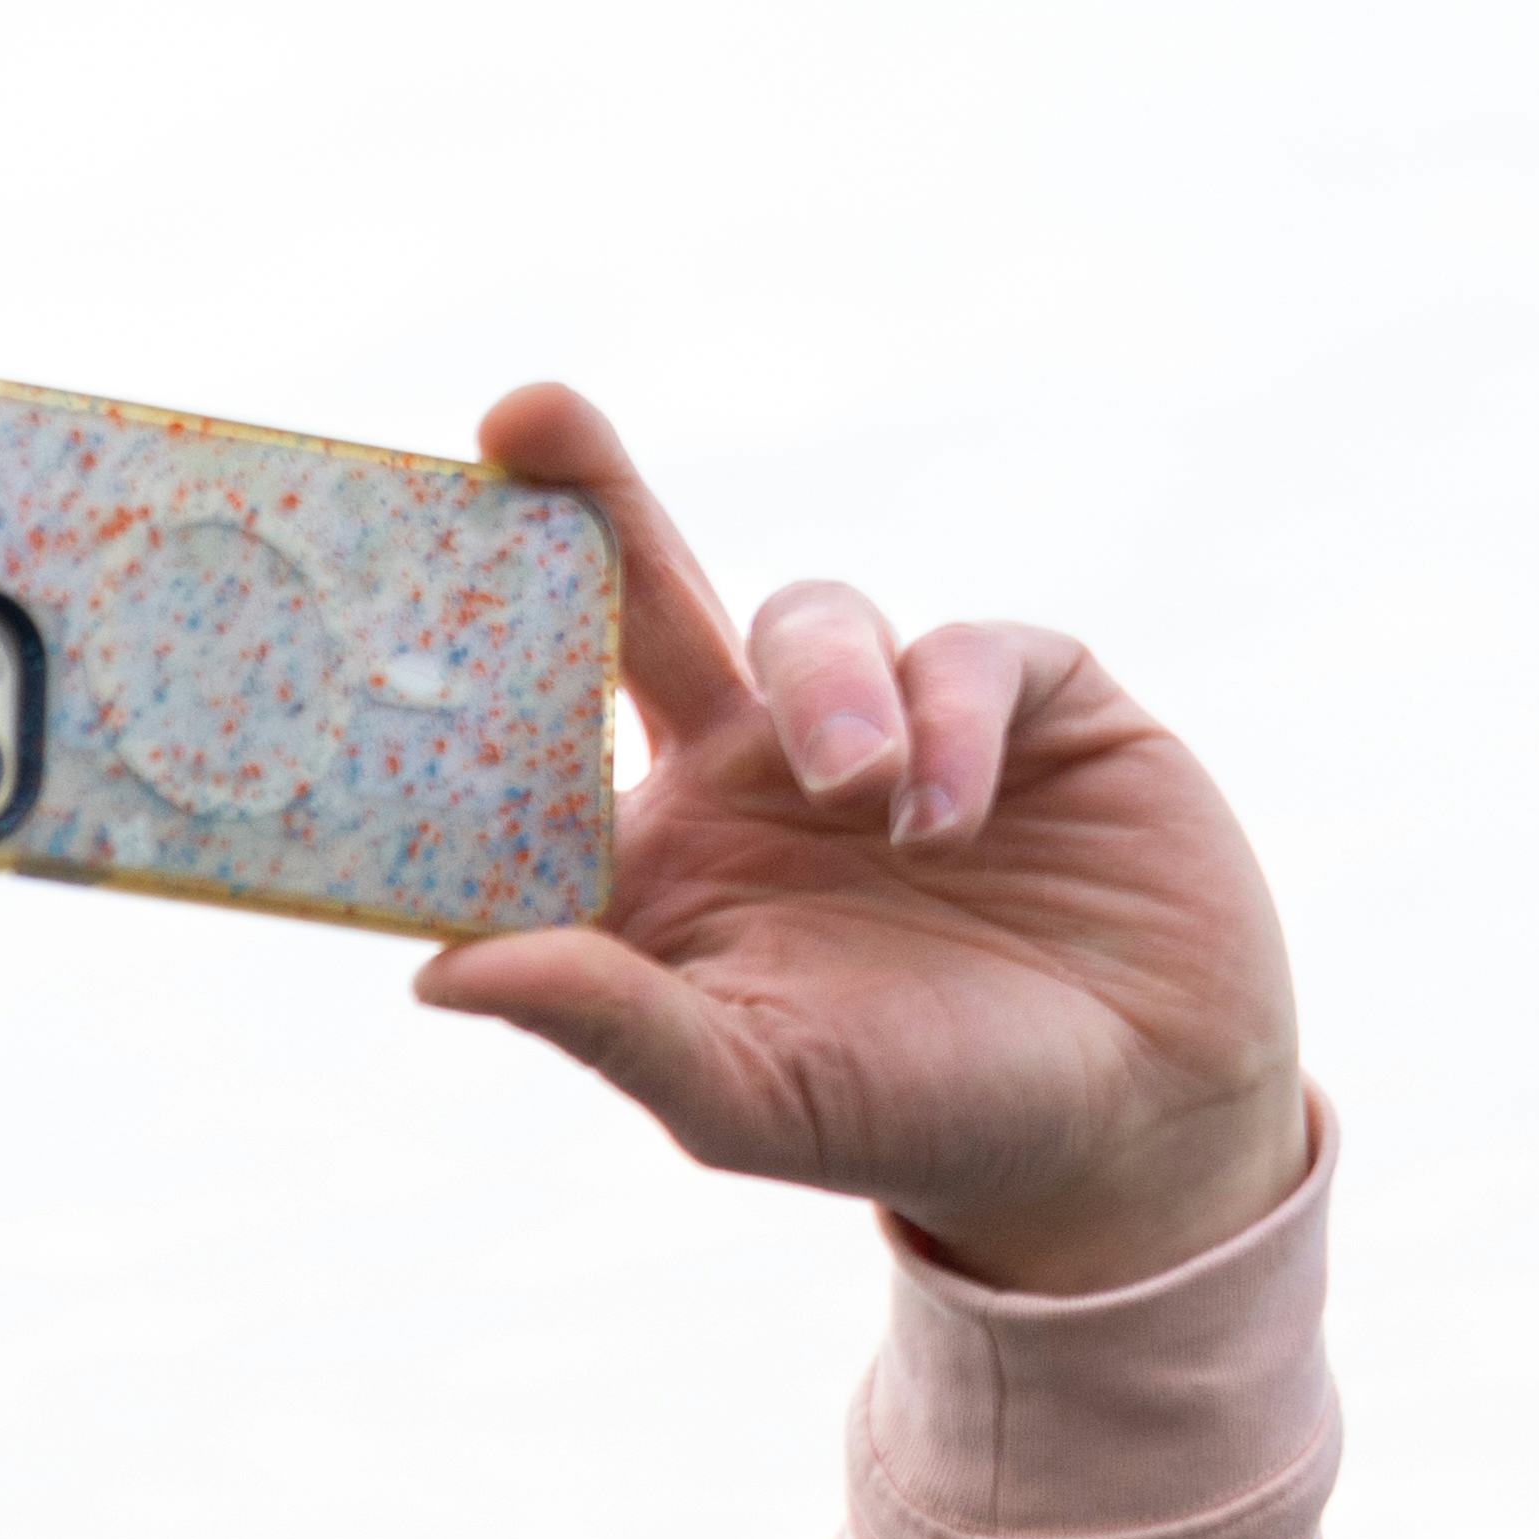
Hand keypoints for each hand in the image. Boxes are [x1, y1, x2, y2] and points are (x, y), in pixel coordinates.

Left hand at [416, 386, 1308, 1299]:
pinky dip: (949, 718)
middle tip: (522, 413)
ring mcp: (884, 722)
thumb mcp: (743, 1092)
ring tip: (862, 792)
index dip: (479, 661)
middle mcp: (750, 773)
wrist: (1127, 1125)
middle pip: (644, 604)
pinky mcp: (1024, 699)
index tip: (411, 567)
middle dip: (588, 498)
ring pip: (808, 618)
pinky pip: (962, 649)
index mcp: (656, 861)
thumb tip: (437, 973)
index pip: (542, 742)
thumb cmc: (908, 1119)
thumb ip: (605, 1024)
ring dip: (825, 686)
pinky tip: (950, 819)